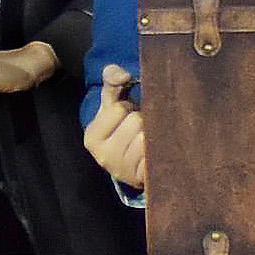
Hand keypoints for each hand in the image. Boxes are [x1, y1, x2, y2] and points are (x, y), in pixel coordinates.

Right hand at [84, 62, 149, 193]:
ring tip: (148, 140)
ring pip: (148, 137)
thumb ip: (112, 81)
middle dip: (142, 121)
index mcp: (92, 136)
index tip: (126, 117)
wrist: (133, 165)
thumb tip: (123, 75)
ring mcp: (123, 170)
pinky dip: (161, 149)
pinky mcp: (142, 179)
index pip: (119, 108)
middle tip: (139, 129)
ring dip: (153, 134)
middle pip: (136, 122)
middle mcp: (104, 156)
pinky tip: (156, 152)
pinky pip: (158, 154)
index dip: (128, 108)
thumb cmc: (121, 128)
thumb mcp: (111, 104)